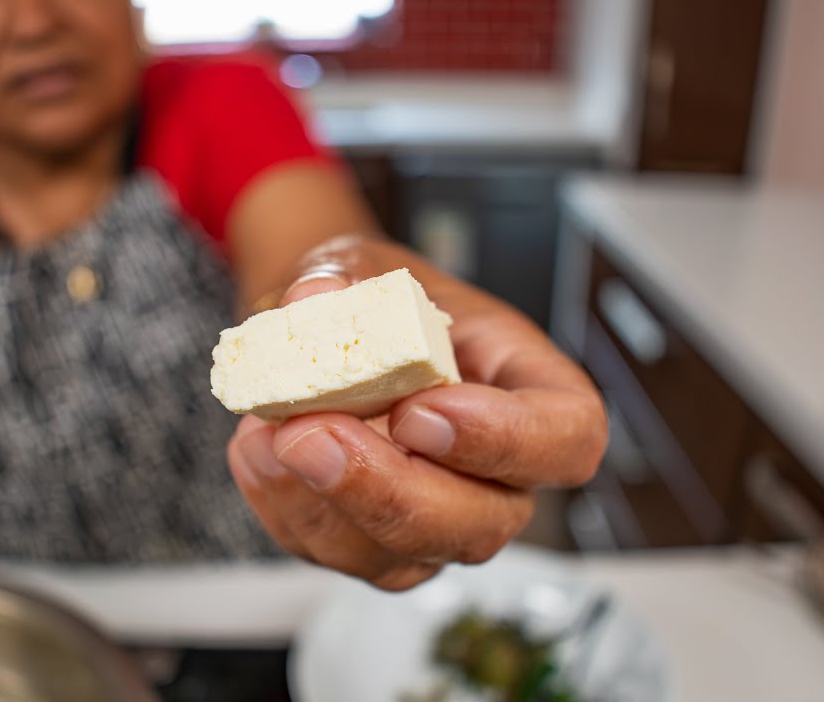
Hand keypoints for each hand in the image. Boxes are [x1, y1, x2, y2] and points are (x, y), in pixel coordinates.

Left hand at [226, 236, 606, 589]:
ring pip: (404, 560)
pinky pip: (337, 554)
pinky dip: (286, 509)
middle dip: (391, 490)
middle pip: (482, 525)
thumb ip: (347, 276)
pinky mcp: (376, 548)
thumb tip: (314, 298)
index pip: (567, 440)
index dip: (505, 440)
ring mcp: (440, 524)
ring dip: (323, 504)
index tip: (422, 410)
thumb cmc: (380, 299)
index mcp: (535, 395)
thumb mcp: (370, 263)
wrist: (330, 333)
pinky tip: (256, 450)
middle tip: (316, 435)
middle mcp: (499, 478)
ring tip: (268, 433)